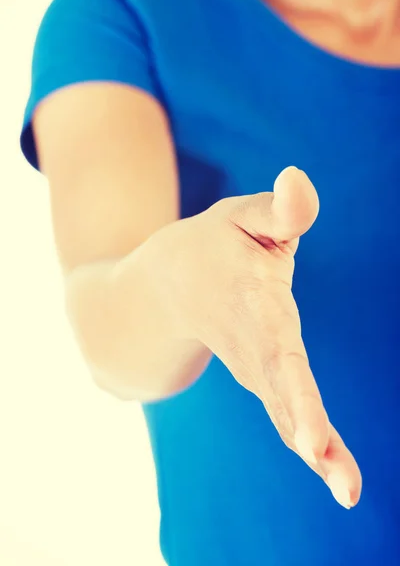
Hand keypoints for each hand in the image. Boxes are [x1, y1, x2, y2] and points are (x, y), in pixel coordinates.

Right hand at [155, 166, 361, 508]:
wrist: (162, 291)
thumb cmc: (210, 247)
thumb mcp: (239, 217)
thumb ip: (277, 209)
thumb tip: (299, 179)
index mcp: (251, 301)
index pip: (277, 351)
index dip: (295, 395)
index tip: (311, 442)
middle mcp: (254, 344)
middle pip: (284, 395)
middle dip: (312, 436)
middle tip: (345, 489)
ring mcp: (256, 368)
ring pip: (289, 414)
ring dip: (321, 454)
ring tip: (349, 490)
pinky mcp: (265, 378)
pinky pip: (289, 413)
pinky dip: (313, 443)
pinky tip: (339, 473)